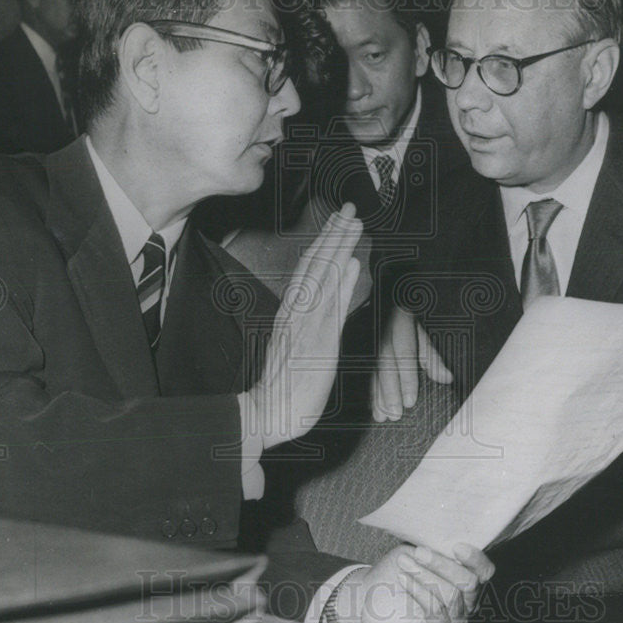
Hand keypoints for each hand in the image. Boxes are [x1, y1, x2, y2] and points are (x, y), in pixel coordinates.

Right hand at [240, 204, 361, 448]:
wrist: (269, 414)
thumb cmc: (284, 386)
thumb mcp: (299, 345)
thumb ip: (315, 319)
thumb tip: (334, 293)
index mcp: (291, 312)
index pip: (308, 269)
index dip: (325, 242)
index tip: (338, 220)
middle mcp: (297, 314)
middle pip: (316, 265)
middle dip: (334, 235)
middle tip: (350, 209)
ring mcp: (306, 326)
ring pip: (323, 278)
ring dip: (339, 248)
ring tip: (353, 223)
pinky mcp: (317, 343)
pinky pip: (330, 307)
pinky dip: (340, 282)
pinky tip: (350, 262)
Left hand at [335, 543, 493, 622]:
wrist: (372, 591)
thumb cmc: (399, 567)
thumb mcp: (418, 549)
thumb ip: (437, 544)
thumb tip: (447, 532)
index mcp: (467, 579)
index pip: (485, 571)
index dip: (475, 559)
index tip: (456, 546)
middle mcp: (466, 601)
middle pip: (469, 583)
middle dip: (443, 564)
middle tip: (419, 552)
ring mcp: (453, 619)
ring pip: (451, 595)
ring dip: (425, 575)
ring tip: (403, 561)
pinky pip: (435, 609)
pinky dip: (418, 591)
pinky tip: (403, 578)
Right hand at [371, 307, 452, 421]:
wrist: (379, 302)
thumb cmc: (403, 321)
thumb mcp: (421, 334)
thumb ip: (432, 357)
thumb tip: (447, 379)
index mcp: (400, 323)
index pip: (405, 354)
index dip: (407, 379)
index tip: (410, 402)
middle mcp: (381, 329)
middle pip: (385, 364)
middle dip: (389, 391)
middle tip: (395, 415)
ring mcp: (365, 335)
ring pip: (369, 368)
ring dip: (375, 395)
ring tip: (381, 416)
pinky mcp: (354, 343)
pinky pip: (360, 370)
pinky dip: (366, 389)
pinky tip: (370, 405)